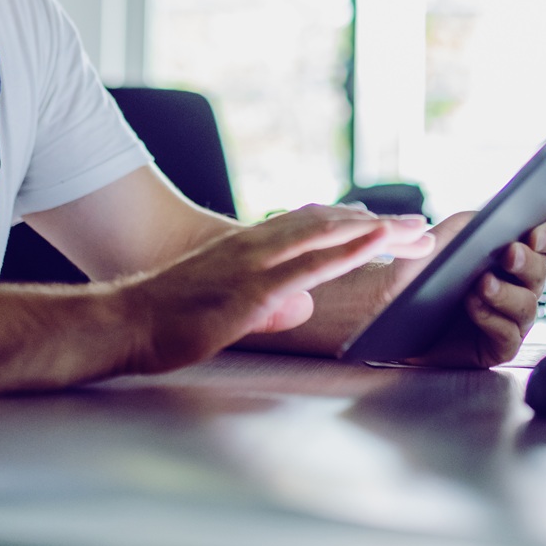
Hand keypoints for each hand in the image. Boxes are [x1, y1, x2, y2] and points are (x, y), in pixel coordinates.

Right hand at [121, 205, 432, 374]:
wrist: (125, 322)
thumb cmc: (166, 321)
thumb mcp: (228, 311)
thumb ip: (267, 305)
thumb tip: (301, 307)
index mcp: (250, 248)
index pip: (312, 227)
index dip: (353, 223)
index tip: (387, 224)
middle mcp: (256, 245)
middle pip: (330, 224)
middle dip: (378, 224)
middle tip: (420, 227)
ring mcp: (256, 262)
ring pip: (328, 234)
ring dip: (376, 229)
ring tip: (416, 228)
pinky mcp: (253, 287)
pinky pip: (311, 263)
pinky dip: (349, 247)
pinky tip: (377, 239)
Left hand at [396, 214, 545, 367]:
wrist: (391, 313)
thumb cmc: (417, 273)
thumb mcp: (435, 241)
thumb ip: (460, 225)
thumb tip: (481, 220)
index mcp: (513, 249)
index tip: (536, 233)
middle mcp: (518, 282)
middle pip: (543, 270)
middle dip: (528, 261)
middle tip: (509, 254)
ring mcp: (511, 315)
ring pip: (528, 305)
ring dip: (507, 292)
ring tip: (482, 284)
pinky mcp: (497, 344)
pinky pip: (508, 334)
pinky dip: (492, 318)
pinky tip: (472, 306)